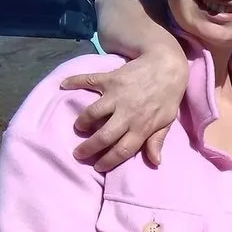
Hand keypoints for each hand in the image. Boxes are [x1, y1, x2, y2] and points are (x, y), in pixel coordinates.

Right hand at [60, 50, 187, 170]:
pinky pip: (88, 80)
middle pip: (103, 136)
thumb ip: (157, 140)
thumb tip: (155, 162)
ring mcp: (116, 95)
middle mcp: (127, 113)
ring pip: (92, 113)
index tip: (98, 166)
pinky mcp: (110, 78)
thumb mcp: (167, 120)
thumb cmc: (168, 95)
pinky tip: (63, 85)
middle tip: (78, 154)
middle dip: (88, 148)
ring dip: (82, 122)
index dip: (108, 161)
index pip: (122, 150)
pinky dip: (74, 81)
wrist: (167, 64)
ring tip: (79, 127)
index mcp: (142, 126)